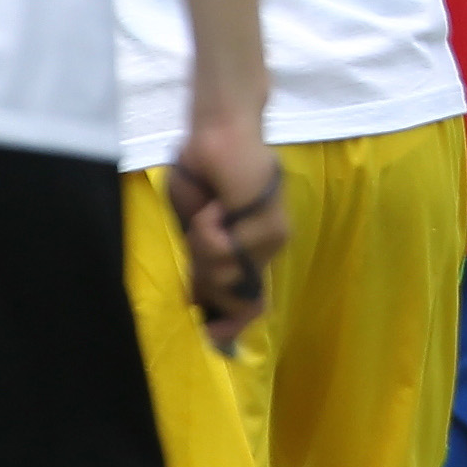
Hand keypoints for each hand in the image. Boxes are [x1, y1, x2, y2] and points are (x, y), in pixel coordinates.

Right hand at [165, 117, 288, 353]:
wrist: (218, 132)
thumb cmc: (201, 175)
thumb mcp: (194, 225)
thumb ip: (201, 260)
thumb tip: (198, 303)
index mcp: (250, 250)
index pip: (249, 301)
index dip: (231, 322)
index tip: (211, 333)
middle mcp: (268, 247)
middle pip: (230, 293)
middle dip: (203, 274)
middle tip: (200, 231)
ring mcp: (272, 235)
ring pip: (225, 271)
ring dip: (204, 244)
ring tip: (210, 211)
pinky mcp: (268, 221)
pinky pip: (227, 246)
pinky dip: (210, 227)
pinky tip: (216, 203)